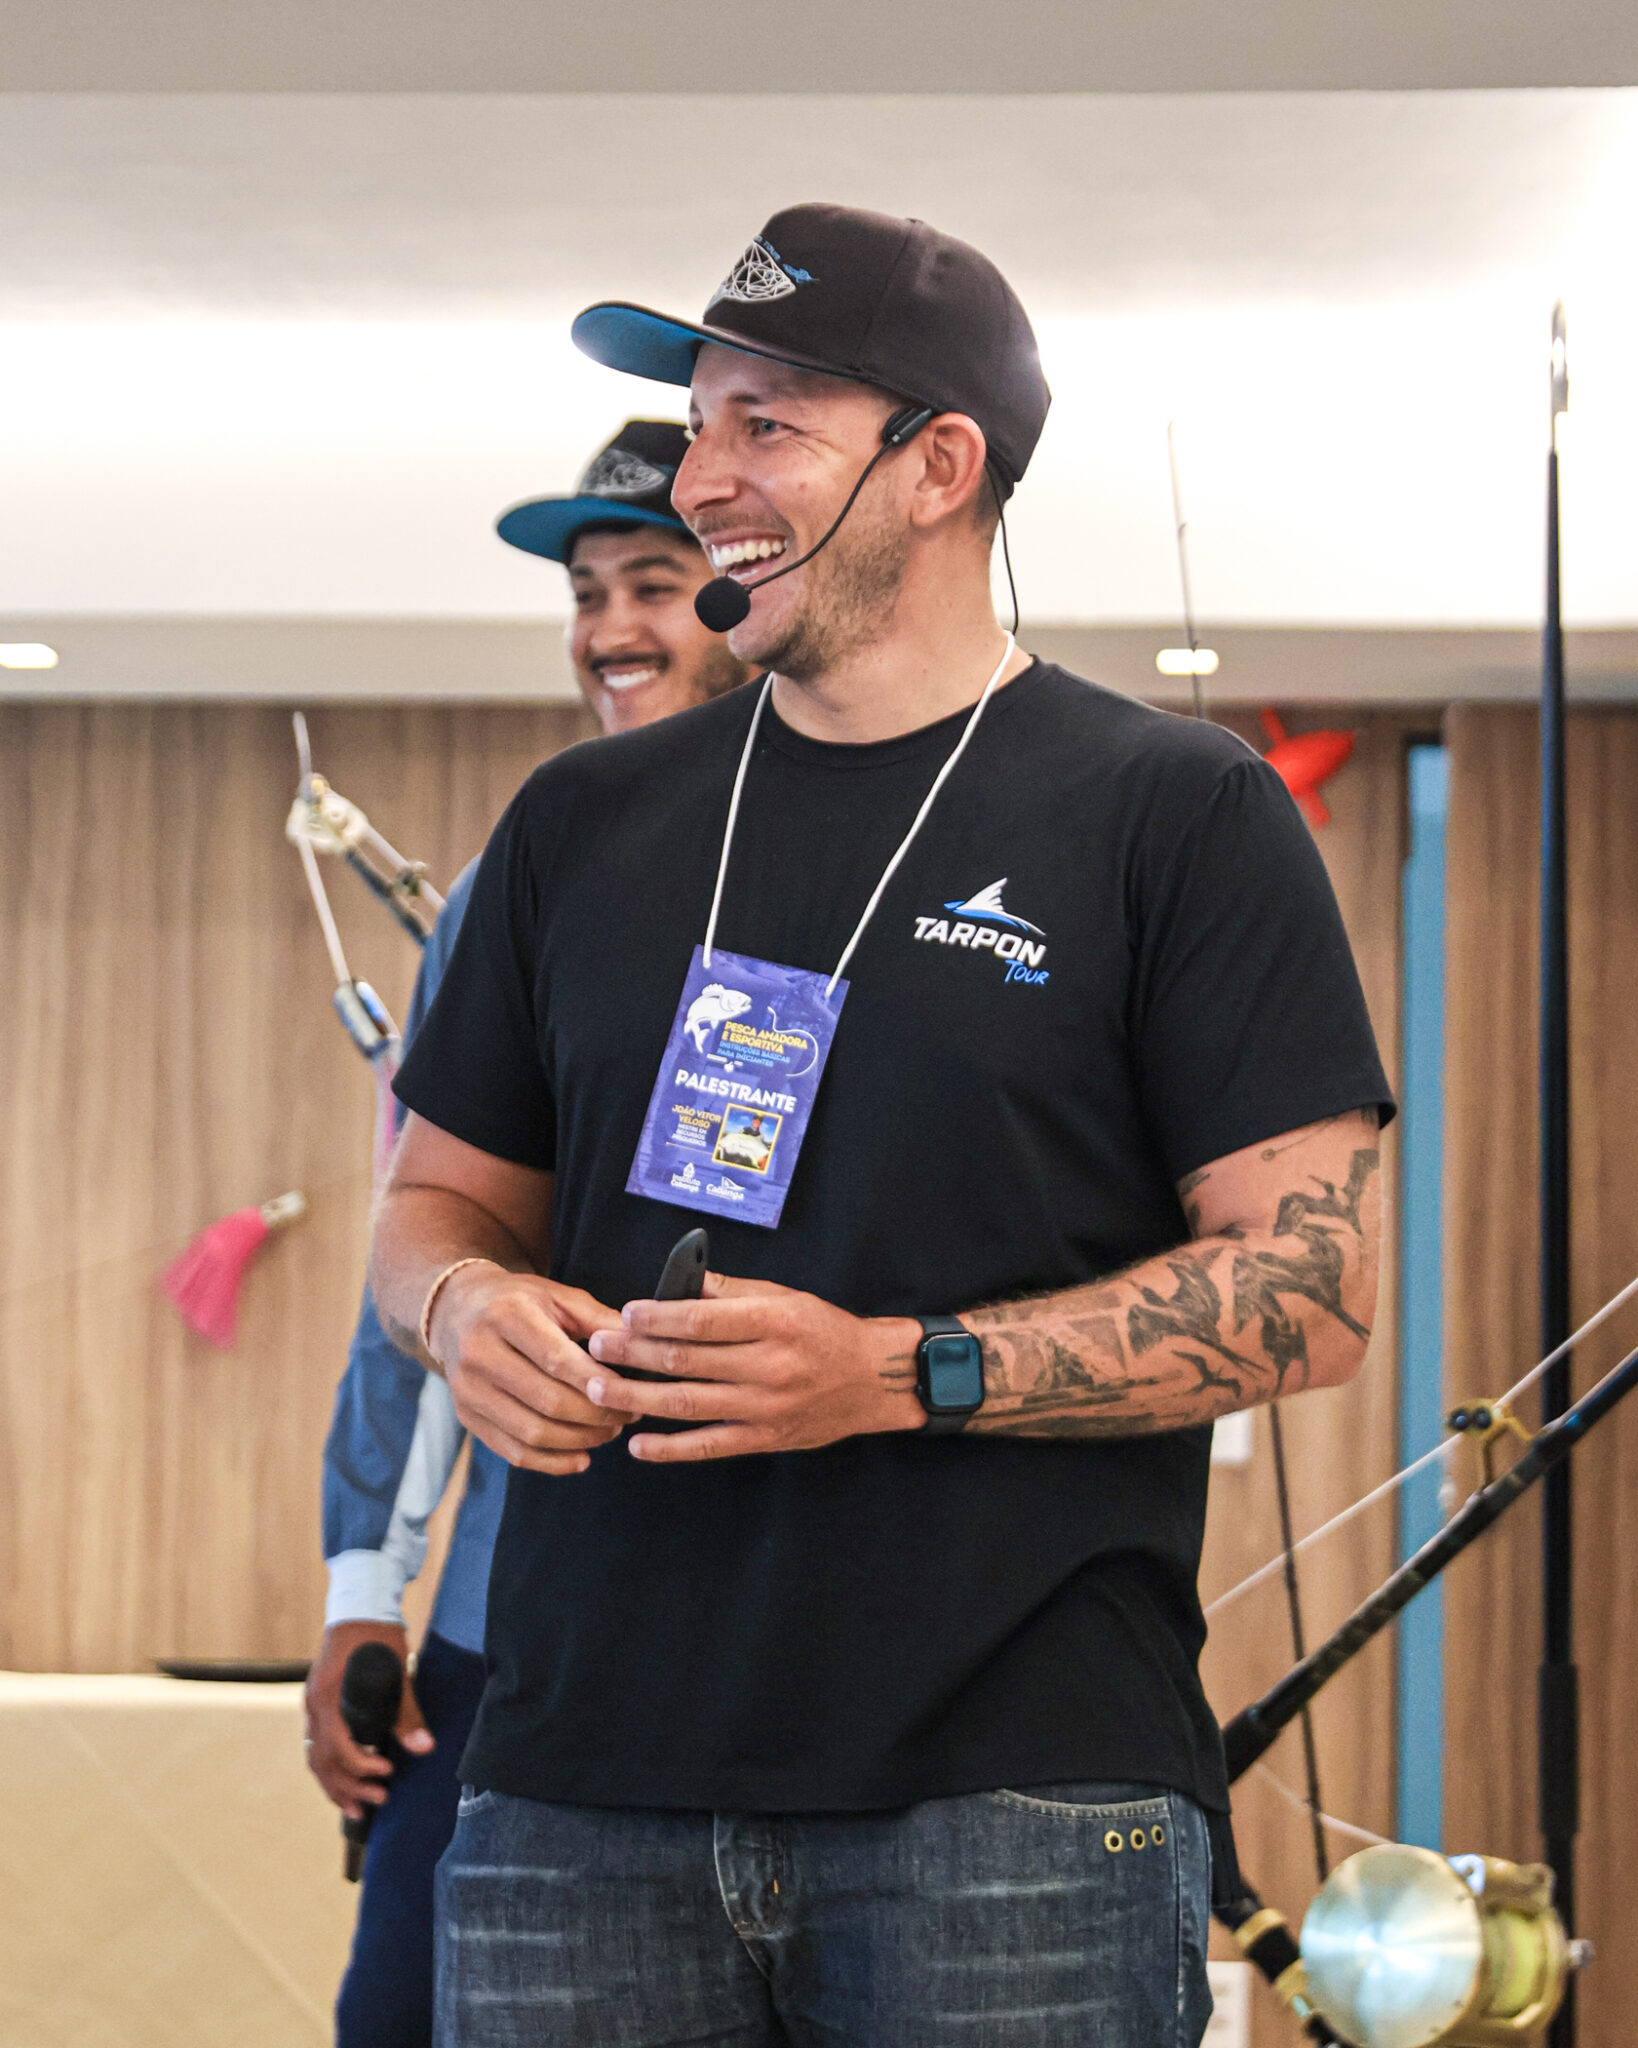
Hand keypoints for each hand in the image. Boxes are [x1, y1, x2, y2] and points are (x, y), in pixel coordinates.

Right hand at [303, 1621, 431, 1820]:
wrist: (360, 1604)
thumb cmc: (377, 1633)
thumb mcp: (396, 1668)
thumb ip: (406, 1710)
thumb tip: (424, 1747)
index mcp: (328, 1696)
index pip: (336, 1747)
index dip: (360, 1767)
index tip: (387, 1773)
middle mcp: (313, 1704)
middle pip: (321, 1760)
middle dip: (348, 1787)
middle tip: (378, 1801)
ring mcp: (312, 1705)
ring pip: (315, 1758)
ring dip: (336, 1786)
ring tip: (359, 1809)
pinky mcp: (319, 1704)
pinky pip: (317, 1745)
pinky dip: (331, 1768)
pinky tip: (348, 1782)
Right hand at [429, 1265, 626, 1473]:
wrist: (457, 1310)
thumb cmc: (520, 1302)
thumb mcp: (558, 1297)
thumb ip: (600, 1321)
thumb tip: (645, 1346)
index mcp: (507, 1315)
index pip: (559, 1360)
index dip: (599, 1384)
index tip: (631, 1394)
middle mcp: (479, 1352)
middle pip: (548, 1401)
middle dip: (596, 1416)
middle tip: (626, 1417)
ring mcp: (467, 1388)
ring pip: (531, 1432)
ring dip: (579, 1441)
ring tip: (608, 1433)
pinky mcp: (466, 1416)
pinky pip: (512, 1452)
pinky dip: (551, 1463)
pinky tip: (581, 1458)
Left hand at [577, 1273, 923, 1462]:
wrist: (872, 1379)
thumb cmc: (824, 1330)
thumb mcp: (786, 1297)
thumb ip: (731, 1291)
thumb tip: (678, 1283)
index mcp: (774, 1322)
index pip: (702, 1320)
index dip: (657, 1317)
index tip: (624, 1314)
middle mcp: (768, 1365)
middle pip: (686, 1360)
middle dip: (633, 1354)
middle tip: (596, 1347)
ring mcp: (765, 1407)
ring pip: (688, 1404)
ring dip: (637, 1399)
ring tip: (598, 1391)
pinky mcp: (764, 1439)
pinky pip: (709, 1446)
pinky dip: (670, 1449)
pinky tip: (638, 1445)